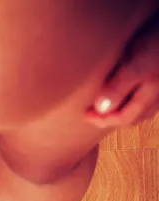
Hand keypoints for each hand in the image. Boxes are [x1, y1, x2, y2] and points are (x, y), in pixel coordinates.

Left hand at [85, 11, 158, 127]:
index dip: (102, 119)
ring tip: (105, 107)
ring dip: (121, 111)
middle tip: (91, 112)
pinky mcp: (158, 80)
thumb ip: (119, 87)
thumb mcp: (137, 65)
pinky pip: (144, 98)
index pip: (122, 118)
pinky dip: (130, 100)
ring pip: (139, 109)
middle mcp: (156, 98)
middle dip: (110, 118)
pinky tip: (124, 94)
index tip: (86, 113)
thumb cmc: (158, 44)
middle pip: (131, 117)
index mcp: (148, 98)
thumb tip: (101, 109)